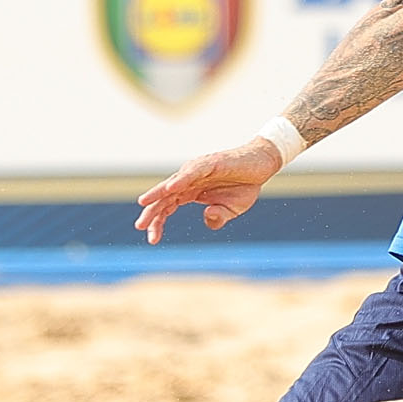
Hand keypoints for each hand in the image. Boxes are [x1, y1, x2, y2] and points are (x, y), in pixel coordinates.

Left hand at [133, 139, 283, 243]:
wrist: (263, 165)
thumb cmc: (245, 184)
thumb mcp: (232, 209)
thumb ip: (218, 217)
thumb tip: (207, 219)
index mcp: (191, 191)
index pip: (168, 207)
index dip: (158, 221)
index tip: (152, 239)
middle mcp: (189, 180)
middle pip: (164, 196)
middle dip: (151, 211)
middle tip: (139, 226)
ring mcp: (198, 170)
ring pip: (173, 182)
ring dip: (158, 193)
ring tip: (144, 204)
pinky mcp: (210, 162)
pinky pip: (192, 172)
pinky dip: (180, 179)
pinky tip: (170, 189)